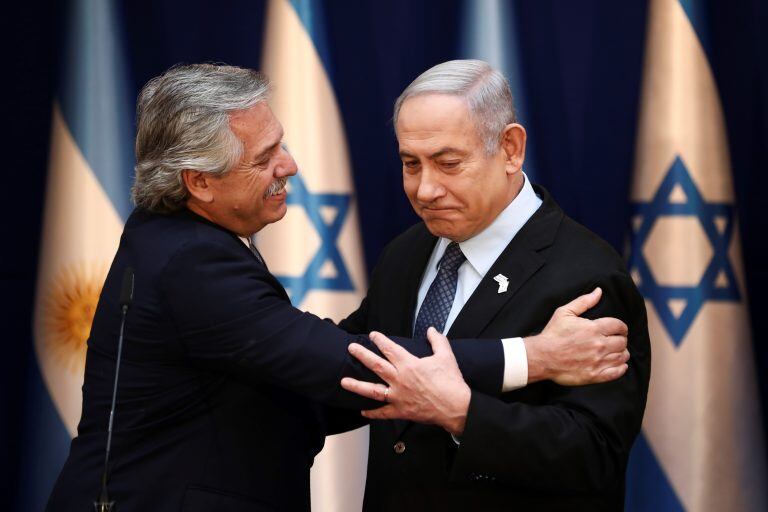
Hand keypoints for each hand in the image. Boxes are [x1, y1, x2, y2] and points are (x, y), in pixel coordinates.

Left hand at [340, 327, 470, 435]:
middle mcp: (400, 380)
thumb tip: (431, 330)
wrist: (457, 407)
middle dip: (362, 355)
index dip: (380, 340)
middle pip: (376, 365)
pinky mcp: (401, 411)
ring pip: (372, 390)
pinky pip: (383, 413)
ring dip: (356, 385)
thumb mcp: (446, 356)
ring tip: (343, 381)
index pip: (390, 349)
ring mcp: (398, 397)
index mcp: (409, 365)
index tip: (373, 335)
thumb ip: (437, 340)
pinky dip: (372, 413)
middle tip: (351, 349)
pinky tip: (362, 411)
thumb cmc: (451, 382)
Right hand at [524, 287, 629, 385]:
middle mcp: (599, 345)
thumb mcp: (564, 312)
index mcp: (593, 328)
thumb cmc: (552, 334)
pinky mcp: (594, 375)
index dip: (621, 327)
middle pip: (622, 342)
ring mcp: (597, 361)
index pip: (619, 326)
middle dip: (621, 339)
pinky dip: (621, 368)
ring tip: (616, 351)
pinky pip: (616, 373)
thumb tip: (599, 291)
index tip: (620, 329)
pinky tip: (620, 365)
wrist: (542, 356)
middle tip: (616, 340)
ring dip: (622, 353)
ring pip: (622, 357)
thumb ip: (584, 301)